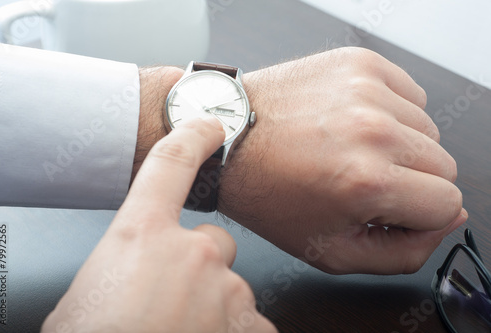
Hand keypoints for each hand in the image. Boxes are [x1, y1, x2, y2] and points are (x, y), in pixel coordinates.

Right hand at [42, 118, 276, 332]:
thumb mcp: (89, 295)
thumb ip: (125, 268)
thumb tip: (136, 273)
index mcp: (142, 235)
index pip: (170, 164)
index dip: (192, 138)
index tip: (208, 124)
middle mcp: (193, 253)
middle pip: (213, 243)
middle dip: (198, 268)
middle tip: (170, 302)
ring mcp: (227, 291)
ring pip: (231, 287)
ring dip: (213, 307)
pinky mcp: (249, 327)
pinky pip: (249, 322)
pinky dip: (232, 332)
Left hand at [219, 47, 466, 274]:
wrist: (229, 140)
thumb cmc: (267, 193)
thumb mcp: (331, 251)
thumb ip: (402, 252)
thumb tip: (446, 221)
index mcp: (366, 182)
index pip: (448, 203)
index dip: (419, 214)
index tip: (387, 209)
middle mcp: (372, 130)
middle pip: (444, 165)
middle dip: (410, 181)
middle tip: (362, 180)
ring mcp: (366, 90)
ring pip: (427, 129)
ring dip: (398, 145)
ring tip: (350, 150)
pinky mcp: (358, 63)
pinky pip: (408, 94)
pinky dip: (389, 112)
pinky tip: (350, 123)